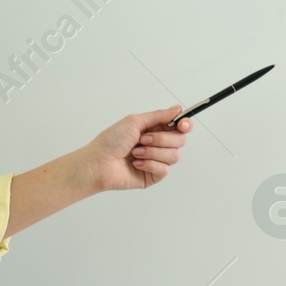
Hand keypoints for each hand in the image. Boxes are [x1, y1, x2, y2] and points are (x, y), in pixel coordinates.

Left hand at [78, 103, 192, 191]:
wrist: (99, 162)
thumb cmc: (111, 141)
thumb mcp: (135, 122)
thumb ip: (159, 116)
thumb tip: (178, 109)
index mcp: (155, 130)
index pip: (179, 127)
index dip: (185, 125)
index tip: (182, 124)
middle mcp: (158, 145)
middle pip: (180, 141)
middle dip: (162, 139)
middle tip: (143, 139)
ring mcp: (157, 161)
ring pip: (174, 155)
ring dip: (152, 152)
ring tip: (135, 152)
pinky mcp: (154, 176)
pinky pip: (164, 169)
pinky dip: (149, 164)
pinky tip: (135, 163)